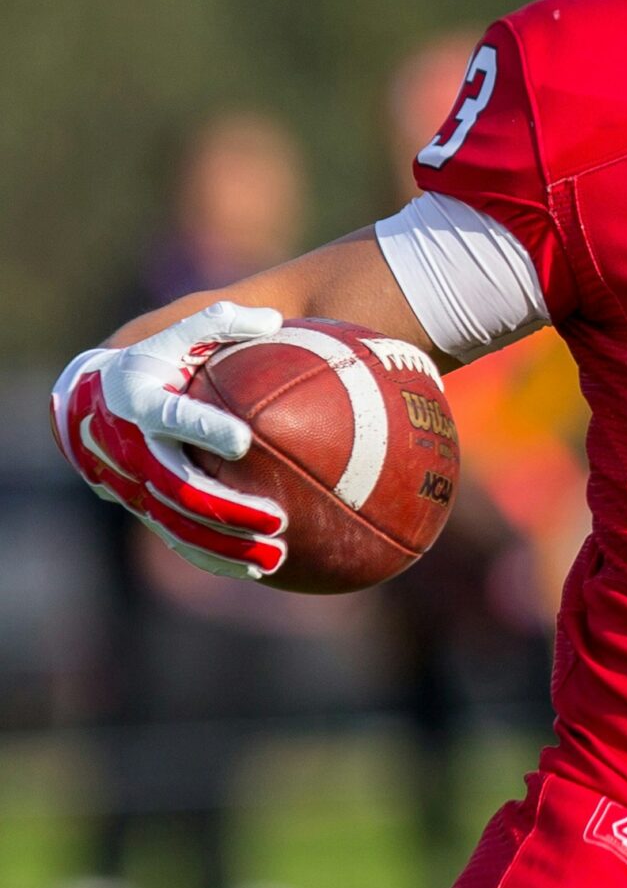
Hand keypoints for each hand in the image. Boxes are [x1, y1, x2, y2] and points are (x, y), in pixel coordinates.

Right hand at [50, 302, 288, 580]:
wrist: (89, 404)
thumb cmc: (152, 363)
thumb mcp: (178, 336)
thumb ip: (221, 323)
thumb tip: (273, 318)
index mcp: (142, 404)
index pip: (173, 419)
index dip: (204, 429)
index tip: (243, 440)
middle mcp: (133, 449)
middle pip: (179, 487)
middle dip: (226, 508)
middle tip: (277, 519)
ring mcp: (135, 485)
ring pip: (179, 524)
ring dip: (226, 545)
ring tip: (276, 555)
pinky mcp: (144, 507)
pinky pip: (178, 540)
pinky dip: (214, 558)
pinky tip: (256, 569)